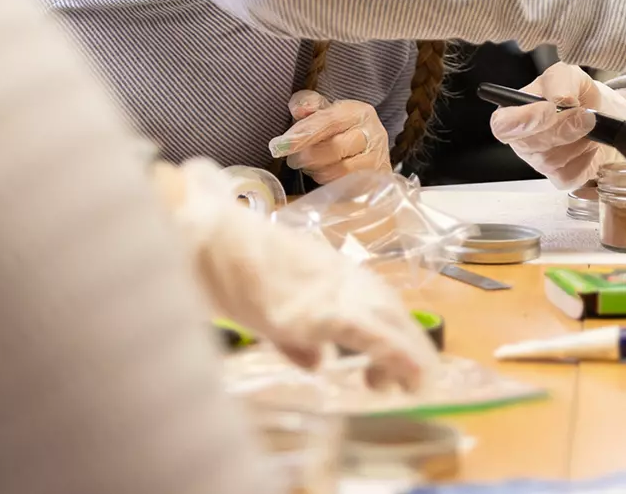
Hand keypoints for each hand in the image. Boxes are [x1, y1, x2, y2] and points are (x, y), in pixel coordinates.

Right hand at [160, 160, 437, 388]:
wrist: (210, 240)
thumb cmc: (230, 270)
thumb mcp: (269, 310)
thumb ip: (296, 339)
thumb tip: (317, 363)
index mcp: (332, 275)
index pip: (378, 303)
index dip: (396, 334)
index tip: (403, 367)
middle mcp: (340, 280)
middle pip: (388, 311)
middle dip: (408, 347)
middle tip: (413, 384)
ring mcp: (331, 293)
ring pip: (387, 321)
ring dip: (407, 354)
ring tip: (415, 384)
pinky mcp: (317, 311)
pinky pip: (367, 333)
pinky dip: (394, 353)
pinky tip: (412, 374)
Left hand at [269, 91, 389, 183]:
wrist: (368, 146)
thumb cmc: (340, 128)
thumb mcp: (324, 110)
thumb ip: (307, 104)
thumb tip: (299, 109)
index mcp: (359, 112)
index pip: (328, 122)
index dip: (301, 134)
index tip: (278, 146)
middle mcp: (374, 134)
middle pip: (334, 149)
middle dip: (305, 156)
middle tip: (293, 159)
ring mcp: (377, 160)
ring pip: (337, 171)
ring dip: (315, 171)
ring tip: (310, 165)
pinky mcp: (376, 182)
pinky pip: (344, 187)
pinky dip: (326, 182)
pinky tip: (323, 174)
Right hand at [488, 63, 625, 189]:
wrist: (602, 115)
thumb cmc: (577, 95)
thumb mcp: (569, 75)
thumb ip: (561, 80)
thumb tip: (561, 98)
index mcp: (514, 113)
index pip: (502, 125)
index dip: (522, 120)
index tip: (549, 108)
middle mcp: (522, 141)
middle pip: (530, 145)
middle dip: (562, 128)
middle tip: (586, 115)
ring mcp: (539, 163)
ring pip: (552, 161)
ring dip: (579, 140)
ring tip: (590, 125)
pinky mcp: (560, 178)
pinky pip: (571, 175)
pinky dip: (587, 157)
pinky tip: (590, 144)